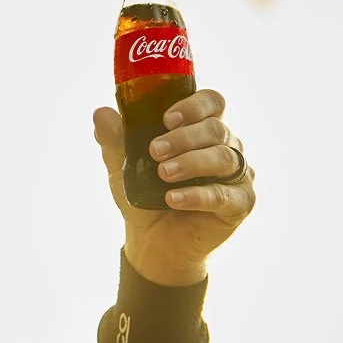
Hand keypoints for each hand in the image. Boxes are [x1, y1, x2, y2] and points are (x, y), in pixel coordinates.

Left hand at [92, 88, 254, 287]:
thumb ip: (114, 139)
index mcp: (201, 128)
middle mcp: (226, 146)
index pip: (212, 102)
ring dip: (191, 163)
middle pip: (216, 129)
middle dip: (184, 138)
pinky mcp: (240, 203)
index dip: (195, 105)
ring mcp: (237, 174)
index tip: (167, 118)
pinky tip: (172, 198)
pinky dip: (197, 195)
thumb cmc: (143, 195)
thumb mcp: (122, 166)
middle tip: (155, 150)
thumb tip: (101, 114)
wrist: (152, 241)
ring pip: (224, 158)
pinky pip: (224, 195)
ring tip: (163, 174)